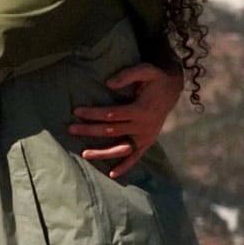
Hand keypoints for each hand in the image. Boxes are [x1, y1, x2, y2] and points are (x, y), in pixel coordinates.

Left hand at [68, 63, 183, 178]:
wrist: (172, 88)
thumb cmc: (154, 78)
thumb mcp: (146, 70)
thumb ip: (127, 75)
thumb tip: (108, 83)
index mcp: (142, 110)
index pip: (112, 114)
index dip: (94, 113)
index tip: (76, 111)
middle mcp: (144, 127)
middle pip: (112, 131)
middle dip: (90, 130)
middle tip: (71, 129)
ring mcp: (146, 137)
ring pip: (121, 148)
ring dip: (102, 152)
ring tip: (83, 154)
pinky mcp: (147, 142)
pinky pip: (135, 157)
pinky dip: (125, 166)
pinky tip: (112, 174)